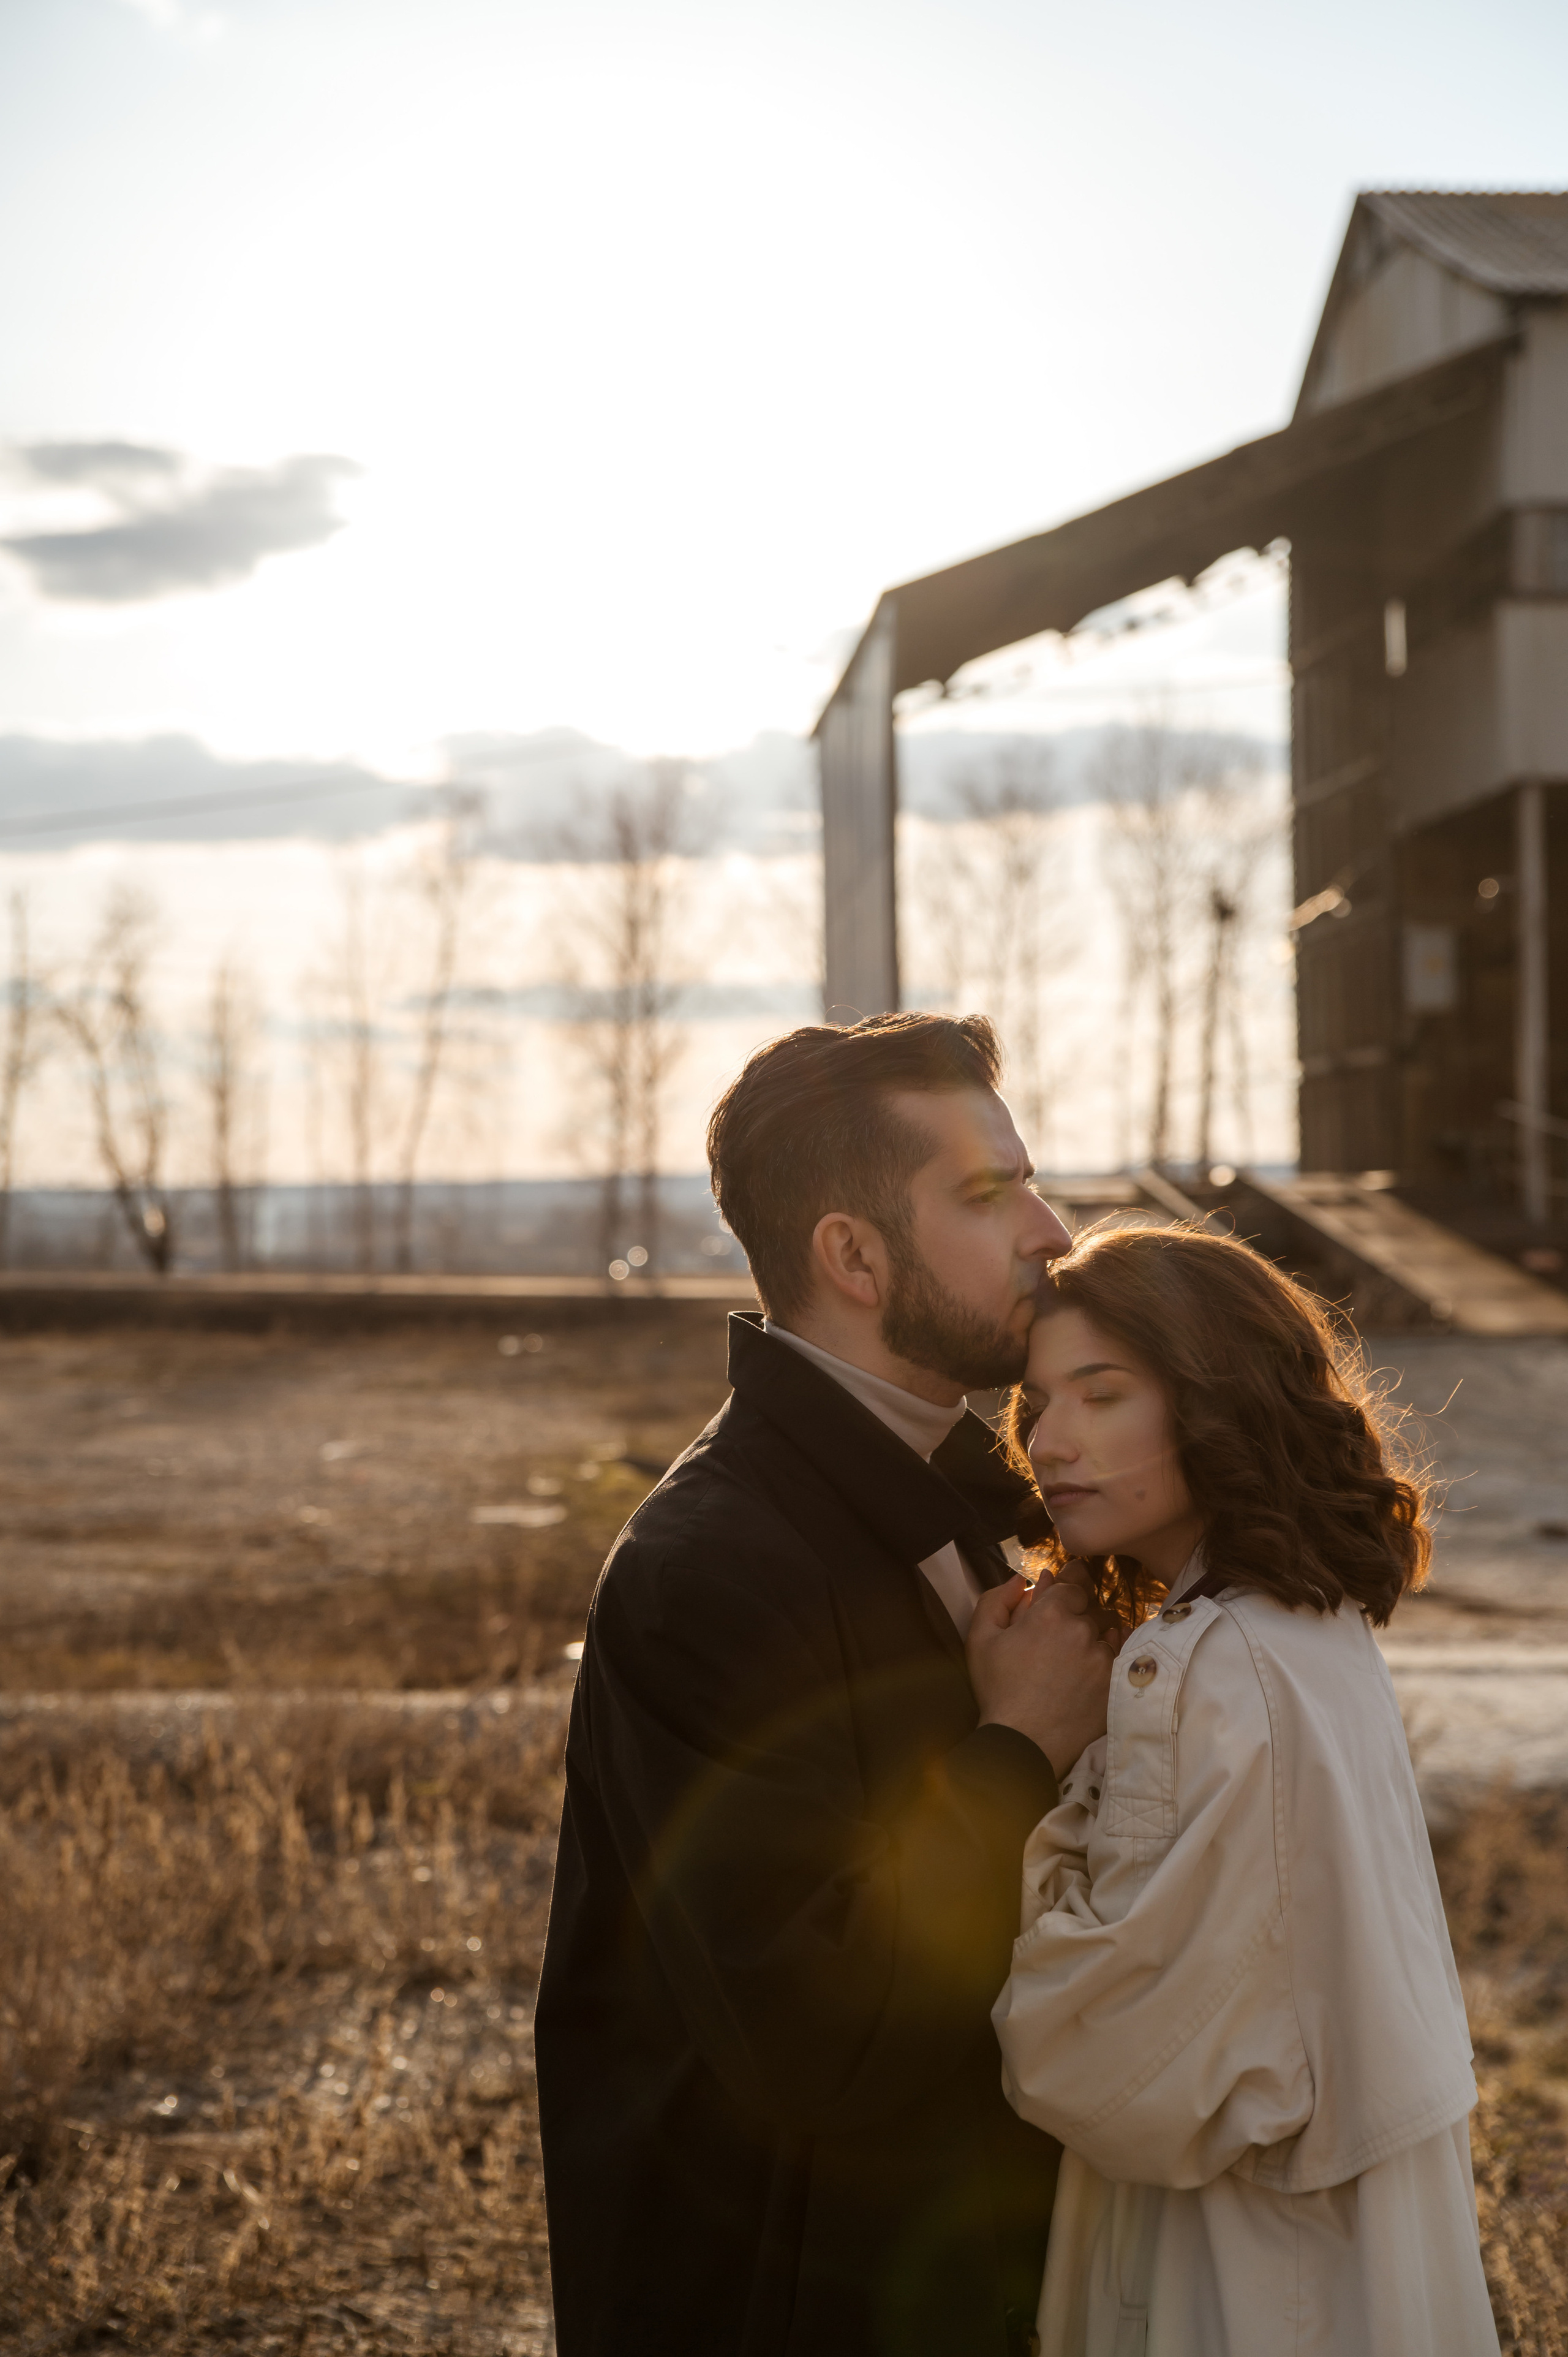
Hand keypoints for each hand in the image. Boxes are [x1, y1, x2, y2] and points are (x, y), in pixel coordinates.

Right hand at [966, 1565, 1116, 1780]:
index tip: (1067, 1592)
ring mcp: (1102, 1657)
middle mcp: (1082, 1629)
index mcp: (1049, 1613)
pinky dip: (1111, 1652)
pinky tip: (1093, 1663)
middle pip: (1093, 1605)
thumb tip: (1023, 1579)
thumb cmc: (997, 1690)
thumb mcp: (980, 1639)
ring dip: (1097, 1632)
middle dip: (1080, 1612)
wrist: (1023, 1743)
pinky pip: (1122, 1654)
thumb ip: (998, 1599)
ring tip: (1077, 1651)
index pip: (1074, 1582)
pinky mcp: (1115, 1681)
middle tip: (1062, 1630)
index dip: (1069, 1585)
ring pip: (1109, 1629)